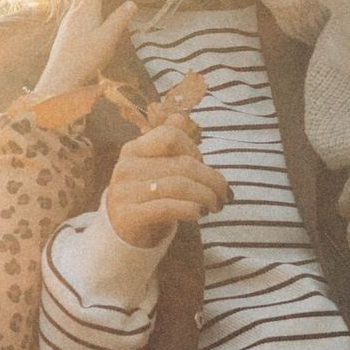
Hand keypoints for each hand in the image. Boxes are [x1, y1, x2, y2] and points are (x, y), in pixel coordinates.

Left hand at [32, 0, 134, 102]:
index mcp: (87, 10)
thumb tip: (132, 3)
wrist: (59, 78)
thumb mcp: (107, 39)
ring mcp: (69, 22)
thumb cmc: (85, 59)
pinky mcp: (67, 33)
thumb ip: (119, 20)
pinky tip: (82, 6)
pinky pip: (77, 8)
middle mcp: (76, 12)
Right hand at [104, 106, 229, 249]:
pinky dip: (190, 208)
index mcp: (134, 149)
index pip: (170, 137)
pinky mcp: (128, 216)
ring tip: (216, 205)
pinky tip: (201, 212)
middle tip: (224, 195)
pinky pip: (167, 207)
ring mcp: (124, 192)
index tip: (203, 165)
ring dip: (206, 196)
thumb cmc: (148, 195)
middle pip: (182, 165)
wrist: (124, 232)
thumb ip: (168, 142)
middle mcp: (126, 167)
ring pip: (178, 186)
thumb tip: (179, 117)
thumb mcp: (156, 166)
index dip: (193, 149)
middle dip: (212, 180)